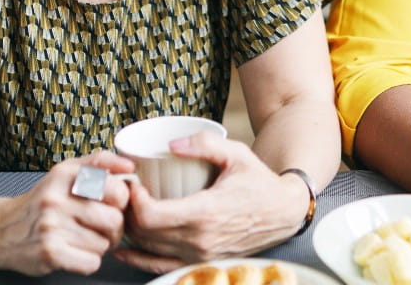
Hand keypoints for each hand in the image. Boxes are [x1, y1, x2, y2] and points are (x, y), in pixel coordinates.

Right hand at [0, 150, 134, 275]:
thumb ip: (98, 163)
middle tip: (101, 228)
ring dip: (99, 246)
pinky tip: (74, 252)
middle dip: (113, 228)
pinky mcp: (49, 252)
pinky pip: (91, 263)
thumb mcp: (64, 173)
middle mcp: (57, 198)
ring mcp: (52, 226)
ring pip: (104, 243)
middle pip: (114, 219)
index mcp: (65, 174)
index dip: (121, 201)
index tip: (111, 204)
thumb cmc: (40, 202)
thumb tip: (129, 167)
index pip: (117, 188)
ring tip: (82, 238)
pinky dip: (87, 262)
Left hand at [114, 132, 306, 272]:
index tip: (132, 183)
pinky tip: (127, 248)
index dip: (132, 201)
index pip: (151, 216)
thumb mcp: (236, 153)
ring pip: (148, 251)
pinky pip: (161, 266)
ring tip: (128, 211)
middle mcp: (200, 240)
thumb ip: (203, 143)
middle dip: (127, 212)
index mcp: (206, 212)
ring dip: (132, 232)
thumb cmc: (259, 181)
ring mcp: (200, 256)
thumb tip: (171, 144)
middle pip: (144, 234)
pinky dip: (140, 259)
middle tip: (125, 193)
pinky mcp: (202, 263)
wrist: (284, 212)